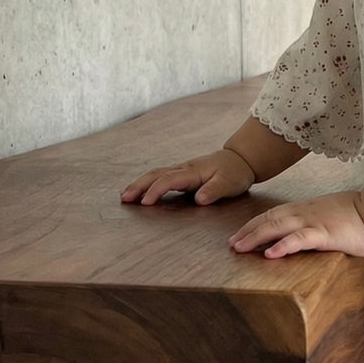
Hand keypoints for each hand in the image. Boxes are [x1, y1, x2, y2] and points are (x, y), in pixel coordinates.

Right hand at [120, 149, 254, 205]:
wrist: (240, 160)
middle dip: (139, 185)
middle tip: (124, 198)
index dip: (156, 190)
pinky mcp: (182, 174)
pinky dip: (147, 183)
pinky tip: (140, 192)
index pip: (169, 180)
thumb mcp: (229, 183)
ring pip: (155, 174)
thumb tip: (199, 199)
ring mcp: (181, 170)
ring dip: (139, 184)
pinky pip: (160, 177)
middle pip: (156, 174)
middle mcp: (183, 169)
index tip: (145, 202)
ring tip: (125, 195)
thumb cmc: (234, 173)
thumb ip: (214, 190)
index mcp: (192, 172)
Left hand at [228, 192, 363, 258]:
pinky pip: (299, 238)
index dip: (254, 224)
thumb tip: (304, 236)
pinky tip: (270, 253)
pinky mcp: (324, 233)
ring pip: (277, 226)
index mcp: (305, 209)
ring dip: (256, 237)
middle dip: (247, 232)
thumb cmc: (358, 215)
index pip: (273, 215)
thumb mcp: (330, 216)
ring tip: (239, 248)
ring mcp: (313, 222)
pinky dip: (282, 245)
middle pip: (268, 219)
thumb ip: (315, 224)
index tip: (239, 235)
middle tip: (231, 244)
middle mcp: (304, 213)